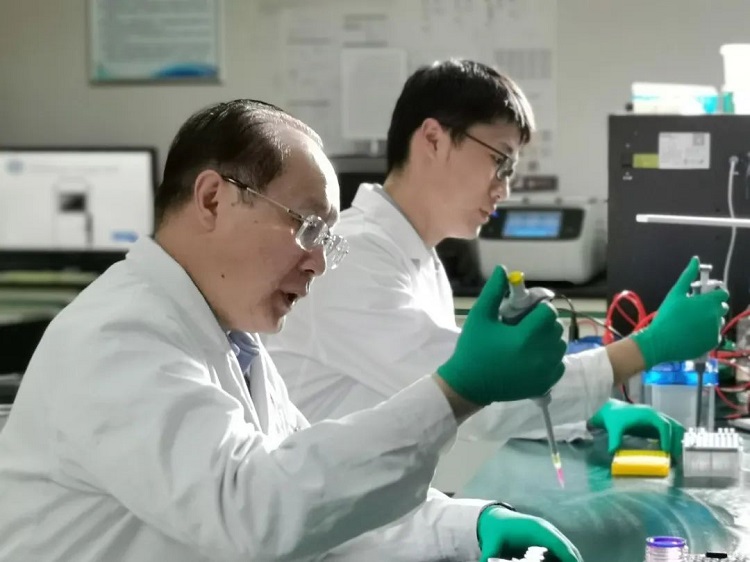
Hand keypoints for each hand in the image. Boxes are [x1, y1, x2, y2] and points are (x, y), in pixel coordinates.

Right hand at [437, 266, 566, 404]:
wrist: (469, 384)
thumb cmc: (473, 348)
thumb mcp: (480, 317)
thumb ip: (493, 292)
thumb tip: (504, 269)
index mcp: (525, 337)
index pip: (548, 313)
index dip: (539, 308)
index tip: (526, 312)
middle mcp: (540, 355)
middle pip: (556, 328)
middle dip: (544, 322)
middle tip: (526, 325)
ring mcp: (545, 372)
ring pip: (560, 345)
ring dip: (549, 339)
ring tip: (530, 340)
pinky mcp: (546, 383)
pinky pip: (559, 363)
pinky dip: (551, 357)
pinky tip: (533, 356)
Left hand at [477, 505, 582, 561]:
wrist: (494, 518)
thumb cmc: (496, 530)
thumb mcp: (492, 543)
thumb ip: (490, 555)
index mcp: (536, 529)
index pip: (558, 544)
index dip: (568, 557)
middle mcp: (546, 528)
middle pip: (567, 547)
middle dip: (574, 560)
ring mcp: (548, 531)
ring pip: (567, 548)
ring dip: (571, 559)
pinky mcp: (547, 537)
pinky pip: (561, 548)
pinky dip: (566, 557)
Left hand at [588, 399, 684, 458]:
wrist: (612, 411)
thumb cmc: (614, 417)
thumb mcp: (613, 428)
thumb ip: (614, 439)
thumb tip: (613, 452)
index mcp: (648, 414)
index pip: (664, 424)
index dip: (667, 437)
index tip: (666, 451)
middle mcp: (656, 416)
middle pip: (674, 427)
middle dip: (676, 442)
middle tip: (674, 457)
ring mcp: (658, 421)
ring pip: (676, 429)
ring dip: (678, 442)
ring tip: (675, 457)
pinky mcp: (657, 427)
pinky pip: (671, 433)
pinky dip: (674, 442)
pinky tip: (670, 454)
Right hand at [631, 256, 728, 368]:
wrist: (661, 342)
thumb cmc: (667, 316)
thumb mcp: (675, 293)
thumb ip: (687, 276)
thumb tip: (695, 260)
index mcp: (708, 302)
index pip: (723, 293)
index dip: (714, 294)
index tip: (703, 297)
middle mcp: (716, 315)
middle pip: (721, 307)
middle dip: (711, 307)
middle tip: (694, 310)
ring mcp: (715, 329)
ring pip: (718, 321)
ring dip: (709, 320)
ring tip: (691, 323)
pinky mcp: (713, 342)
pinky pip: (714, 334)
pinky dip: (706, 333)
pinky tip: (692, 333)